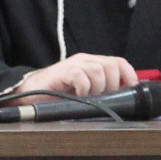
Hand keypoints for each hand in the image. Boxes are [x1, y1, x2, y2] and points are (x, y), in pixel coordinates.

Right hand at [17, 52, 137, 98]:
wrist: (29, 93)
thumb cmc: (57, 95)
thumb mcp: (85, 92)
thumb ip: (101, 90)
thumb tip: (123, 99)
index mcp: (93, 63)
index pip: (119, 62)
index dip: (129, 75)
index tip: (131, 90)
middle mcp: (85, 60)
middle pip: (112, 66)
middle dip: (113, 85)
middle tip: (102, 97)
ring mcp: (73, 65)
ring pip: (99, 70)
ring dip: (98, 88)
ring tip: (88, 97)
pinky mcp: (62, 72)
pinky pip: (81, 76)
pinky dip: (84, 88)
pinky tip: (78, 96)